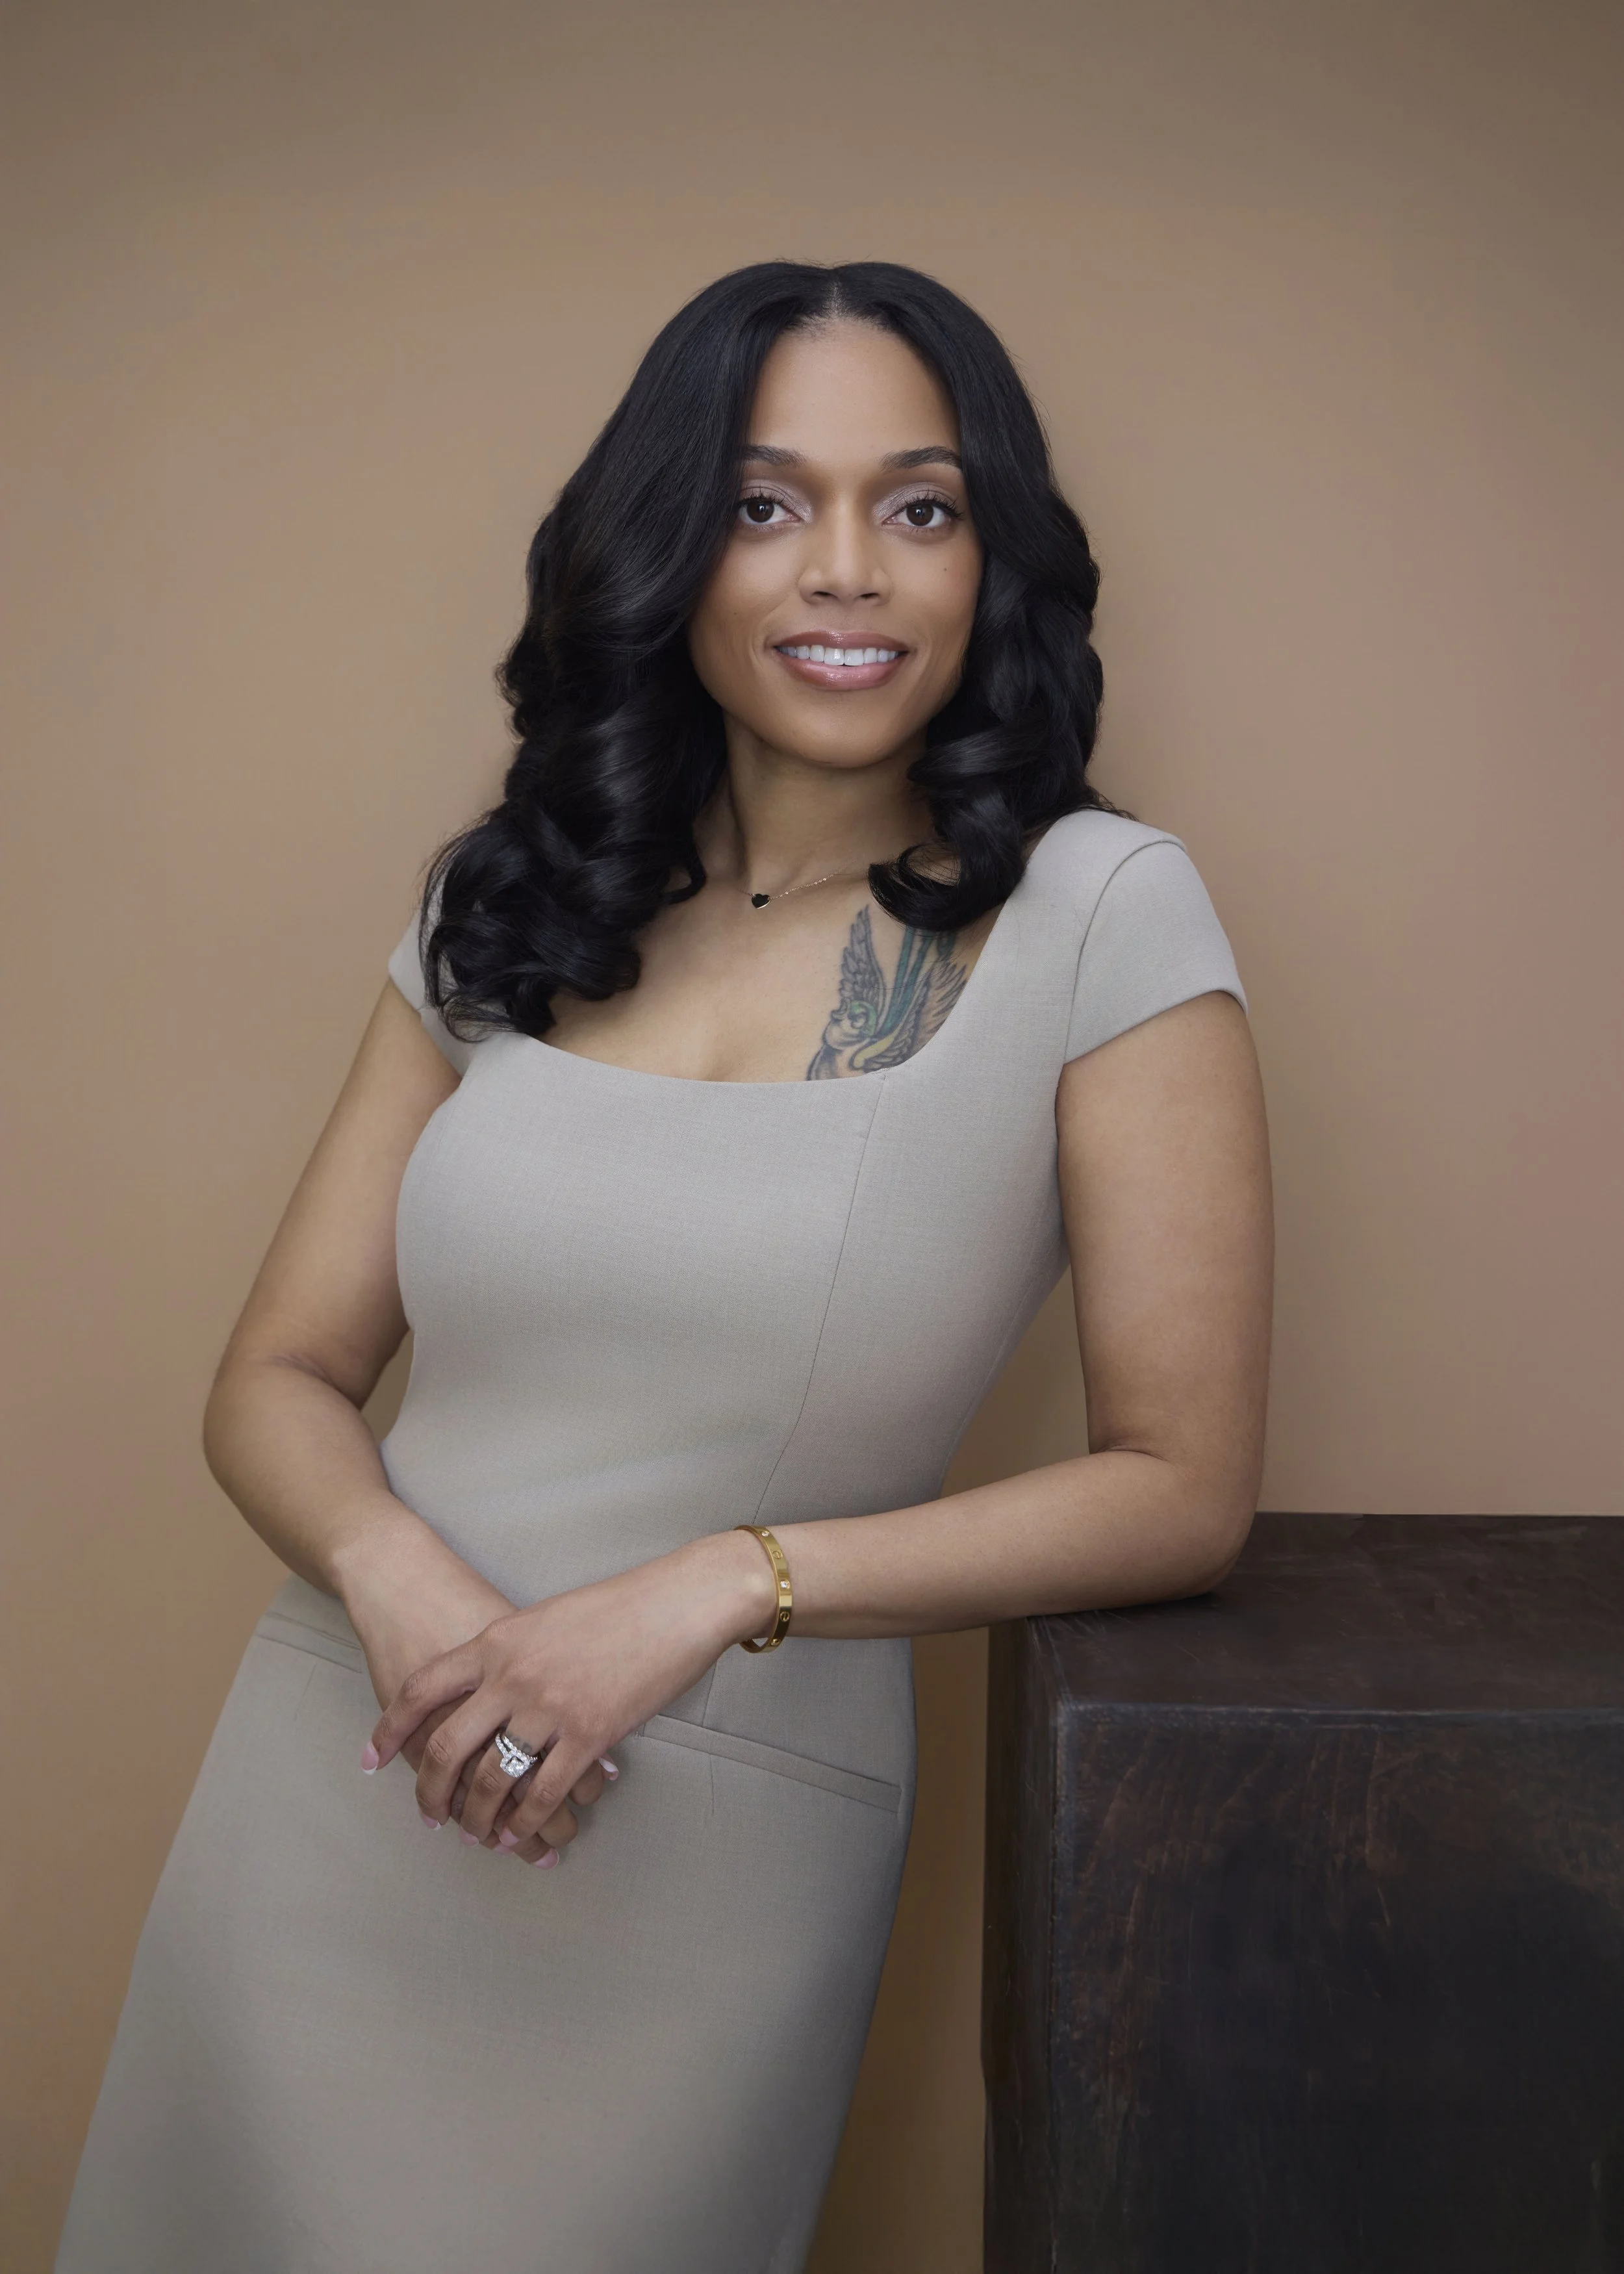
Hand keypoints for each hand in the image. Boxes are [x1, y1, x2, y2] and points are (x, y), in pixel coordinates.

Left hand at [367, 1528, 776, 1858]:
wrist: (674, 1603)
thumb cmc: (615, 1606)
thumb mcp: (543, 1618)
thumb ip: (508, 1650)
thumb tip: (485, 1684)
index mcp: (496, 1642)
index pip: (421, 1688)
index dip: (389, 1729)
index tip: (371, 1759)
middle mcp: (512, 1677)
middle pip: (447, 1745)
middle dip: (429, 1791)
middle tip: (429, 1816)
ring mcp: (549, 1707)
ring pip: (493, 1779)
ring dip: (478, 1818)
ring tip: (475, 1835)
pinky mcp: (589, 1734)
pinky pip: (543, 1793)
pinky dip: (525, 1822)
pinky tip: (518, 1835)